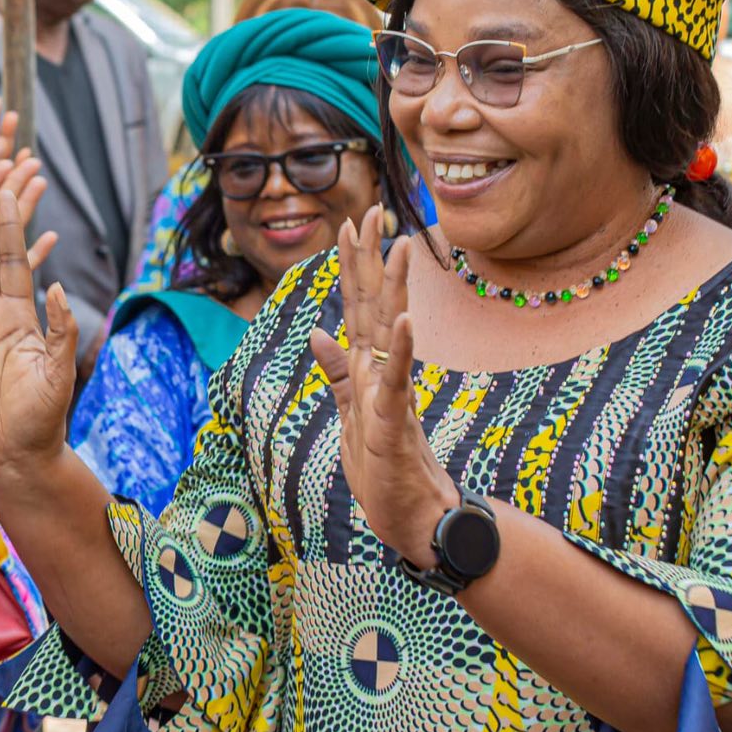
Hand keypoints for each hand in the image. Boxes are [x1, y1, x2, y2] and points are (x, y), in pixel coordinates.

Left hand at [304, 209, 457, 564]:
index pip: (358, 308)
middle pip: (375, 307)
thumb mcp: (352, 415)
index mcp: (370, 372)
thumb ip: (338, 374)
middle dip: (371, 260)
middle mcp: (384, 375)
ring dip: (395, 290)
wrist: (414, 520)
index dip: (352, 266)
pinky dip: (404, 353)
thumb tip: (317, 332)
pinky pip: (400, 384)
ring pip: (392, 334)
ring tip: (399, 247)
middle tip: (373, 211)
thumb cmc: (385, 471)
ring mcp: (393, 397)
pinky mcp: (397, 426)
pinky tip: (409, 322)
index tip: (351, 223)